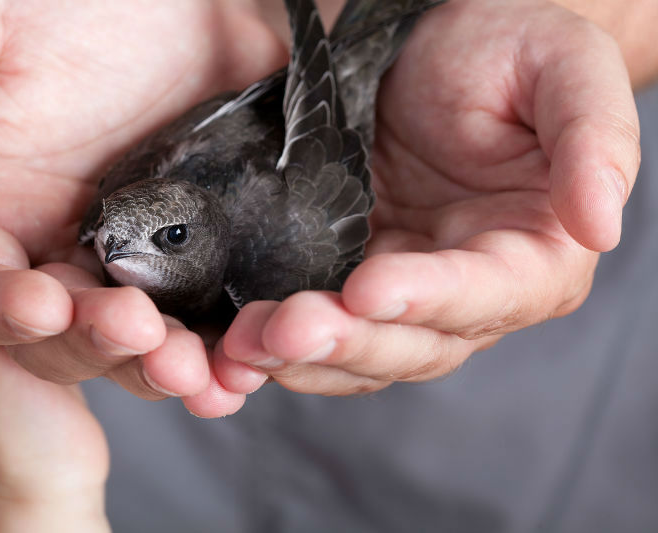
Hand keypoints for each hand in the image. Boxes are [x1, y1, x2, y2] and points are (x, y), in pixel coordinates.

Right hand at [0, 0, 285, 415]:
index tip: (42, 306)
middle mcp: (53, 242)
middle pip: (56, 334)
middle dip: (93, 346)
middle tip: (142, 334)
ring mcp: (127, 253)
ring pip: (132, 341)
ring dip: (160, 367)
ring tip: (202, 373)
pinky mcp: (192, 249)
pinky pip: (199, 319)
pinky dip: (217, 352)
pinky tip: (240, 375)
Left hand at [218, 0, 638, 393]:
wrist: (439, 44)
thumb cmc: (509, 48)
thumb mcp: (563, 70)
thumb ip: (594, 142)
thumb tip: (602, 227)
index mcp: (533, 255)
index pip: (485, 293)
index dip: (429, 298)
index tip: (370, 287)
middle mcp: (469, 292)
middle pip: (415, 342)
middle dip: (349, 341)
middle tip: (284, 330)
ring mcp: (404, 291)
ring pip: (360, 350)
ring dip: (302, 358)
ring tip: (245, 344)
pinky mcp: (349, 276)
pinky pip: (320, 326)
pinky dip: (279, 345)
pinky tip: (235, 343)